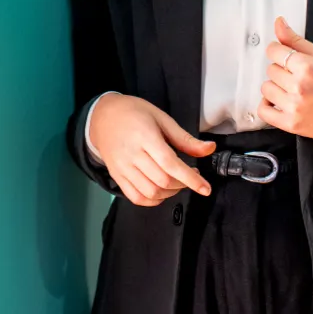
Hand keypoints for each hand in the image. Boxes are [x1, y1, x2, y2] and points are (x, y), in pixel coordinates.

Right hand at [90, 94, 216, 205]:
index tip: (205, 188)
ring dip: (170, 193)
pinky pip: (136, 198)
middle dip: (183, 184)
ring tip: (177, 182)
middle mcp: (132, 154)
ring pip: (150, 192)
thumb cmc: (134, 113)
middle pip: (162, 181)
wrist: (103, 116)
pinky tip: (161, 191)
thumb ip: (184, 138)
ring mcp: (122, 167)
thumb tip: (210, 149)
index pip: (170, 163)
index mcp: (145, 135)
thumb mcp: (161, 118)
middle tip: (191, 175)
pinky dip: (153, 200)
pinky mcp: (116, 176)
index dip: (190, 178)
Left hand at [257, 16, 312, 147]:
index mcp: (307, 66)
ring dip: (276, 87)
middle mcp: (299, 86)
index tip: (287, 56)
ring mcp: (294, 106)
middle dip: (282, 69)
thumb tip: (279, 23)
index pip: (273, 50)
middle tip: (298, 75)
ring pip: (266, 88)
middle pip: (270, 69)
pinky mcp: (291, 124)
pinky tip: (279, 101)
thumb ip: (296, 40)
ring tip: (292, 89)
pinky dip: (268, 106)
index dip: (280, 51)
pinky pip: (264, 111)